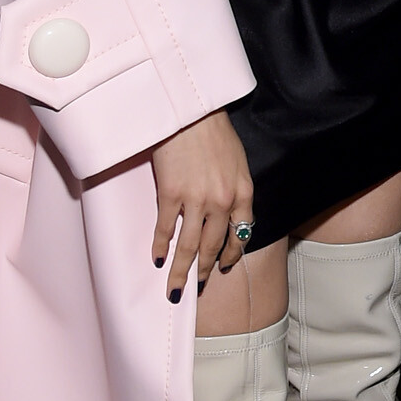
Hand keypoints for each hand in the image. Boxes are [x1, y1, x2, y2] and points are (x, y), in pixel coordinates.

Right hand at [149, 111, 253, 297]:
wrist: (192, 111)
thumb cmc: (214, 132)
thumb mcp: (238, 162)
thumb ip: (235, 189)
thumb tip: (227, 213)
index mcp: (243, 193)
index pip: (241, 234)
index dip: (231, 254)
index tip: (223, 266)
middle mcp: (222, 201)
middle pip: (214, 246)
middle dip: (206, 270)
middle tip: (198, 285)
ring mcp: (196, 199)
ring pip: (190, 245)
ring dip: (182, 270)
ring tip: (177, 288)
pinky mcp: (171, 194)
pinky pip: (166, 228)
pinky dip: (160, 246)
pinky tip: (157, 259)